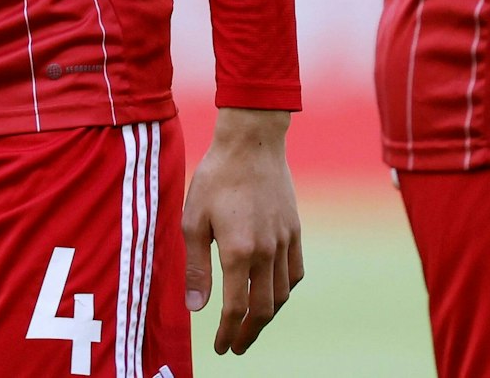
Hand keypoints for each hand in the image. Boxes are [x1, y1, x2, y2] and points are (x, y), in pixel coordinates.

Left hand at [181, 108, 302, 354]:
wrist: (252, 142)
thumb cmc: (216, 177)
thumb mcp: (193, 220)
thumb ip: (196, 267)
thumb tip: (196, 308)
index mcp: (238, 252)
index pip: (236, 308)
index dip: (228, 333)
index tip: (221, 347)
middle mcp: (266, 251)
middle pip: (263, 309)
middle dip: (249, 333)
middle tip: (237, 346)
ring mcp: (284, 241)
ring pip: (283, 293)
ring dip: (268, 315)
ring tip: (253, 324)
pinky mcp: (294, 229)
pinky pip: (296, 271)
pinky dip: (286, 290)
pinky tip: (275, 293)